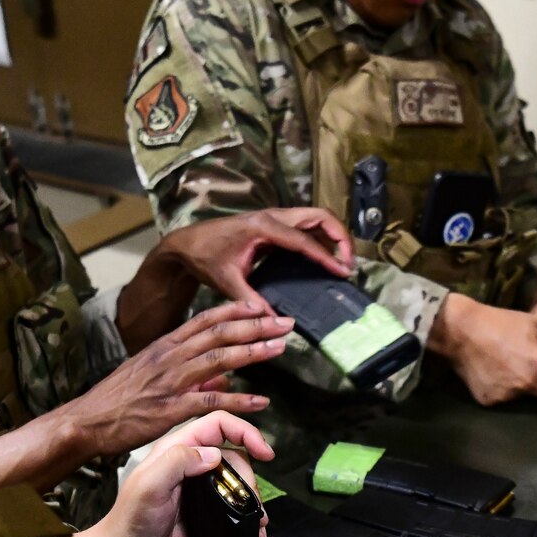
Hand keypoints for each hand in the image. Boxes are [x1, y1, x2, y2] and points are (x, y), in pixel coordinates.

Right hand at [64, 300, 291, 457]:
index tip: (261, 306)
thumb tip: (224, 376)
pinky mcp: (170, 409)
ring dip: (253, 352)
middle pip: (219, 333)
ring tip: (280, 348)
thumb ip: (188, 373)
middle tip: (285, 322)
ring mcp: (170, 382)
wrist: (86, 421)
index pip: (205, 319)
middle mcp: (169, 357)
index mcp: (163, 346)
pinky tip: (261, 402)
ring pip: (219, 359)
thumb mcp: (150, 376)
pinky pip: (211, 401)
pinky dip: (239, 401)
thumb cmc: (117, 401)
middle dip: (255, 326)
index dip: (235, 311)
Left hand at [74, 412, 273, 536]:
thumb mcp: (149, 485)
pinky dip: (247, 512)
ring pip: (237, 479)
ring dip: (252, 496)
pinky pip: (234, 502)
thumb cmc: (130, 520)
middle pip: (234, 454)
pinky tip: (253, 527)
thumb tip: (214, 454)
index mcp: (177, 449)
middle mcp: (190, 463)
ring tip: (258, 517)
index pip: (218, 424)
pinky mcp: (206, 508)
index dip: (245, 431)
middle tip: (252, 499)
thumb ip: (177, 462)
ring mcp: (199, 486)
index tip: (265, 451)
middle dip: (250, 475)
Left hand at [154, 207, 355, 307]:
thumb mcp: (226, 281)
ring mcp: (274, 218)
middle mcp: (272, 217)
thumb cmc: (205, 257)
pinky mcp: (274, 225)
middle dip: (339, 236)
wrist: (187, 243)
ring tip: (343, 262)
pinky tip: (326, 259)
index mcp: (262, 227)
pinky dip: (321, 238)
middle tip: (349, 262)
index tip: (342, 271)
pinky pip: (305, 226)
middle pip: (318, 217)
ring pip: (315, 218)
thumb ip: (249, 299)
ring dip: (333, 235)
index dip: (326, 256)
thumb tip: (271, 319)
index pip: (303, 240)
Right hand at [425, 292, 536, 405]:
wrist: (461, 331)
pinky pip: (505, 399)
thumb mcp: (536, 323)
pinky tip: (495, 374)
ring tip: (512, 369)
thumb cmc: (501, 322)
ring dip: (526, 387)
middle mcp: (530, 384)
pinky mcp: (491, 401)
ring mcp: (509, 395)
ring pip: (529, 397)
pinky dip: (503, 390)